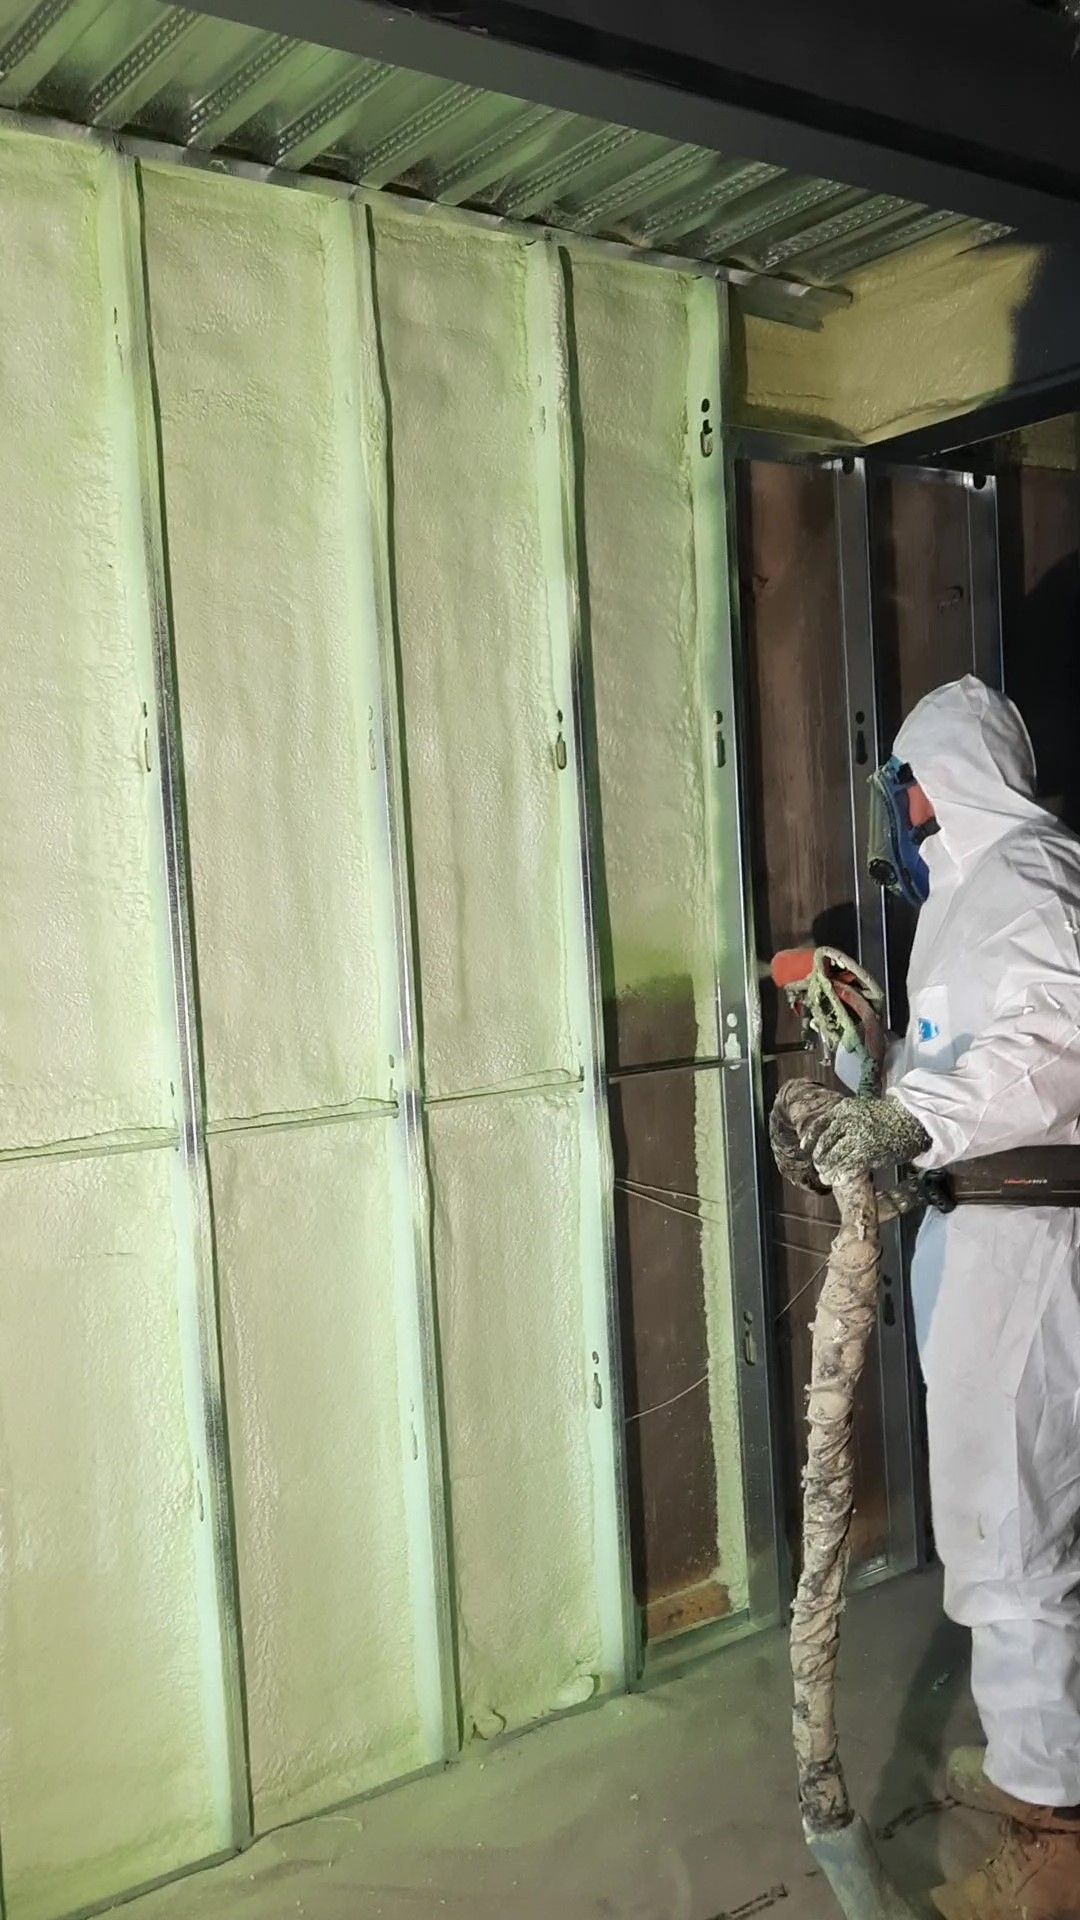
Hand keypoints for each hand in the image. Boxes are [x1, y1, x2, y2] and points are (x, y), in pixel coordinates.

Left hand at [810, 1095, 930, 1185]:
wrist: (911, 1119)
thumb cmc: (886, 1118)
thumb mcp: (861, 1110)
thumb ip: (844, 1121)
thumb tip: (828, 1138)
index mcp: (844, 1109)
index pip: (819, 1125)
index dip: (810, 1139)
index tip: (805, 1148)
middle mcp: (848, 1121)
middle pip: (825, 1143)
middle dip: (820, 1158)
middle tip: (819, 1167)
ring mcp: (858, 1136)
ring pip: (834, 1156)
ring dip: (828, 1169)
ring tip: (826, 1177)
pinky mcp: (868, 1151)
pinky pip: (849, 1166)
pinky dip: (841, 1175)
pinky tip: (838, 1181)